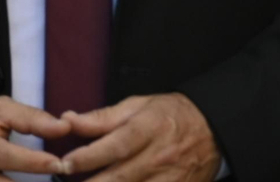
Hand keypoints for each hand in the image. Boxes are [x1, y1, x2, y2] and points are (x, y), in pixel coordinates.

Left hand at [56, 94, 218, 181]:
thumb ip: (102, 117)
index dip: (89, 156)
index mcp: (150, 128)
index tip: (65, 162)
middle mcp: (159, 156)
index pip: (117, 144)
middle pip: (119, 177)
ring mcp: (168, 179)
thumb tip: (67, 120)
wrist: (213, 130)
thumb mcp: (139, 106)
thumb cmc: (171, 115)